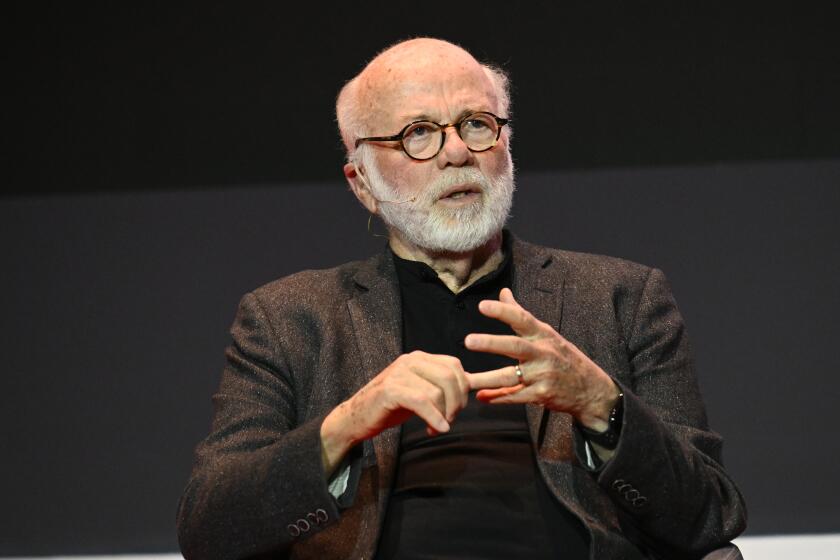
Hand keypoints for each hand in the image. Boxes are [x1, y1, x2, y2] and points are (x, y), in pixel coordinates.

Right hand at [320, 351, 468, 474]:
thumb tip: (472, 385)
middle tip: (449, 421)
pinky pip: (422, 401)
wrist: (355, 417)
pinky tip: (436, 430)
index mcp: (419, 358)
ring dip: (443, 415)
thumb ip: (442, 387)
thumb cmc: (390, 406)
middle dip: (456, 403)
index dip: (462, 390)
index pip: (455, 366)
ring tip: (436, 428)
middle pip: (450, 377)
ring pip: (437, 391)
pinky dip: (434, 417)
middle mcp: (410, 361)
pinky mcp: (390, 389)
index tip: (456, 410)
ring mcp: (399, 373)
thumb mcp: (421, 392)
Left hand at [465, 288, 619, 430]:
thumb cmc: (563, 357)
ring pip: (511, 376)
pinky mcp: (542, 395)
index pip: (522, 319)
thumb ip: (520, 314)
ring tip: (466, 380)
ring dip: (488, 379)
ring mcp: (543, 375)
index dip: (502, 312)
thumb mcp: (546, 333)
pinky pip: (516, 397)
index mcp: (543, 335)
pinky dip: (498, 398)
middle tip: (468, 341)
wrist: (592, 390)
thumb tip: (503, 292)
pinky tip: (482, 397)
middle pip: (515, 346)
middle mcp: (543, 353)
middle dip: (491, 343)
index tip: (482, 306)